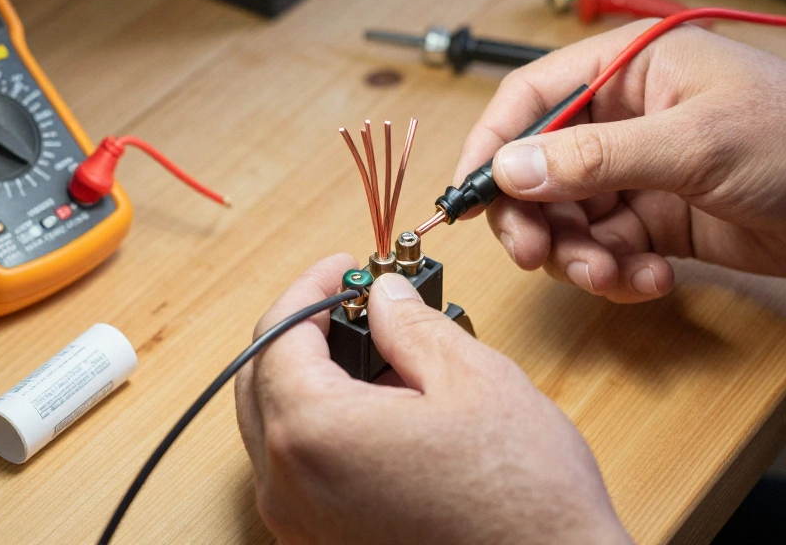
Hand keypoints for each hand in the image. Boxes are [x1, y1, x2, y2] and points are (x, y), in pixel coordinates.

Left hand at [235, 254, 630, 544]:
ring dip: (314, 380)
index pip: (276, 336)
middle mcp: (289, 488)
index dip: (310, 288)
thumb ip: (413, 325)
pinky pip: (302, 473)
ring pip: (278, 429)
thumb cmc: (523, 498)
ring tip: (383, 355)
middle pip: (262, 382)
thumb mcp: (474, 380)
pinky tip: (385, 412)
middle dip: (304, 331)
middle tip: (356, 302)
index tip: (345, 267)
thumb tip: (386, 296)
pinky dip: (326, 430)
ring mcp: (301, 527)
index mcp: (314, 433)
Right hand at [457, 21, 785, 301]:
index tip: (467, 194)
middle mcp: (625, 118)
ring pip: (571, 218)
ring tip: (612, 274)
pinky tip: (651, 278)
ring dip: (580, 254)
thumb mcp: (695, 143)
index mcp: (628, 70)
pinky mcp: (662, 220)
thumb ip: (596, 158)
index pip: (530, 99)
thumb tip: (510, 169)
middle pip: (539, 168)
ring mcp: (643, 171)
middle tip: (537, 255)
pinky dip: (617, 272)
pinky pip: (610, 249)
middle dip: (535, 217)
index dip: (491, 145)